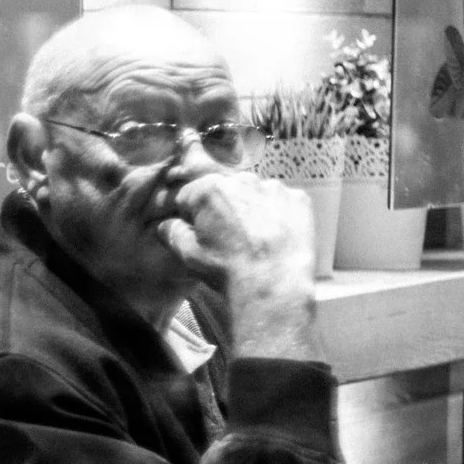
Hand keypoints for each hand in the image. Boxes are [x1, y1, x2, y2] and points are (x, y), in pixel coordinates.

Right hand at [163, 171, 322, 361]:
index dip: (189, 214)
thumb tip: (165, 225)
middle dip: (221, 207)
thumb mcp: (188, 254)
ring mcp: (273, 187)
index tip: (195, 230)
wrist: (273, 284)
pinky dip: (276, 213)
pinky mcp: (298, 198)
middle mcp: (241, 179)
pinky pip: (281, 201)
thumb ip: (172, 232)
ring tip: (253, 237)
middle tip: (226, 236)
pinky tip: (274, 236)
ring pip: (253, 193)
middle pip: (224, 189)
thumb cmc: (227, 269)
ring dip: (249, 208)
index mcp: (208, 189)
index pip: (188, 194)